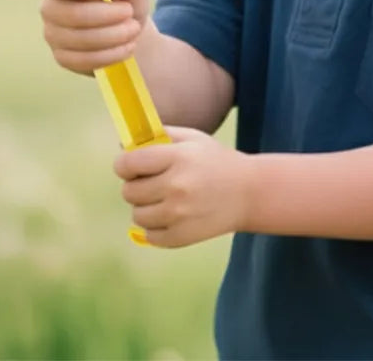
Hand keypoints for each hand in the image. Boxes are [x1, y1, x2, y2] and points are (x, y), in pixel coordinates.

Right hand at [41, 0, 150, 74]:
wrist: (129, 23)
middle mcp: (50, 6)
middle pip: (71, 14)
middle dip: (106, 15)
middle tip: (130, 12)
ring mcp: (53, 34)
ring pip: (79, 39)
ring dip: (113, 35)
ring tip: (134, 28)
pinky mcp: (63, 57)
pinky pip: (83, 60)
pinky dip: (110, 55)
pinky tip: (127, 47)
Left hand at [114, 127, 252, 247]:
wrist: (248, 193)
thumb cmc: (216, 161)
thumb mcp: (193, 138)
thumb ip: (159, 135)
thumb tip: (123, 146)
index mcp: (178, 158)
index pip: (129, 164)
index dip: (124, 164)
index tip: (129, 165)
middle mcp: (176, 187)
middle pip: (129, 192)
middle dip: (135, 185)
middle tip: (150, 182)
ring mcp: (178, 215)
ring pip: (137, 215)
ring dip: (144, 207)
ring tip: (162, 199)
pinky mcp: (181, 237)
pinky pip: (149, 235)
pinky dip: (154, 227)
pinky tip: (170, 215)